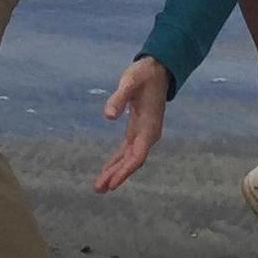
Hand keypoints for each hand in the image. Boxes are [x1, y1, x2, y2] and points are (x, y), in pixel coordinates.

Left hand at [93, 57, 170, 191]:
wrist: (158, 69)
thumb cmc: (144, 74)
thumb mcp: (130, 81)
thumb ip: (119, 97)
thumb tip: (108, 116)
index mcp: (149, 126)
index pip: (137, 155)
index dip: (125, 171)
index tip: (112, 184)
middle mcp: (148, 134)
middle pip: (132, 161)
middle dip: (116, 175)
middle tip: (99, 189)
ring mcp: (143, 133)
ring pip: (129, 158)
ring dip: (115, 171)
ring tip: (99, 186)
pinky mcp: (138, 130)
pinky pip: (127, 150)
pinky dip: (117, 160)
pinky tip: (107, 170)